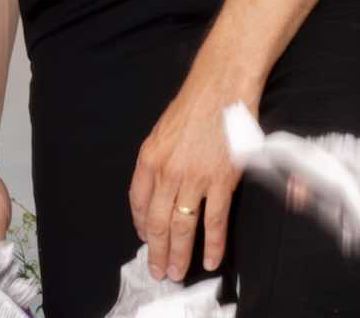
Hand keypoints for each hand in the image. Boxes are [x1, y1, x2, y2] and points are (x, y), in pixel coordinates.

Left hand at [128, 71, 253, 281]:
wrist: (221, 88)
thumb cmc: (193, 107)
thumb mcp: (162, 133)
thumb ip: (157, 163)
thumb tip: (157, 192)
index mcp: (148, 158)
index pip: (138, 203)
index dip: (141, 227)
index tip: (146, 240)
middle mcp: (167, 172)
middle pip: (157, 221)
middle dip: (157, 250)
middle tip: (159, 271)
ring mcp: (194, 178)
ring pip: (182, 226)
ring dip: (179, 254)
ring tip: (178, 272)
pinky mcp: (221, 181)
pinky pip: (214, 221)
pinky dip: (212, 244)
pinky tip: (209, 259)